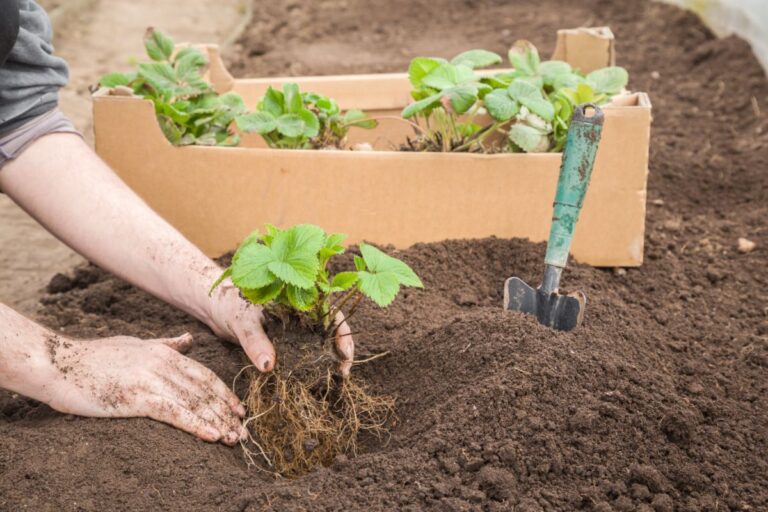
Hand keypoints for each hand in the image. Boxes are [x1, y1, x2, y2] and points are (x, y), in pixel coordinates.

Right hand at [44, 333, 245, 444]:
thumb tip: (189, 339)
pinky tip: (212, 436)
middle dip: (226, 412)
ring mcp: (152, 378)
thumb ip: (166, 344)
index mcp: (164, 352)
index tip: (238, 409)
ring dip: (218, 422)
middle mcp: (163, 363)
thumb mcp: (136, 344)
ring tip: (234, 438)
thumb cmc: (93, 357)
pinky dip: (197, 425)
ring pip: (195, 403)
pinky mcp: (137, 396)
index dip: (223, 393)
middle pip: (204, 391)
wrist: (59, 363)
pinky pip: (175, 413)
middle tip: (243, 430)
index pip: (204, 375)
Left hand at [208, 281, 354, 375]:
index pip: (331, 313)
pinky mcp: (287, 345)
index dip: (343, 332)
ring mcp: (297, 331)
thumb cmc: (230, 306)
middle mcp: (303, 316)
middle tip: (343, 373)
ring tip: (336, 380)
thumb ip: (255, 342)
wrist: (215, 310)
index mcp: (299, 301)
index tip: (345, 352)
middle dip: (342, 352)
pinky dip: (313, 368)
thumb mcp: (242, 322)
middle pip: (333, 332)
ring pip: (322, 345)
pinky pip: (305, 356)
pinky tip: (315, 382)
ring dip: (330, 362)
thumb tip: (268, 366)